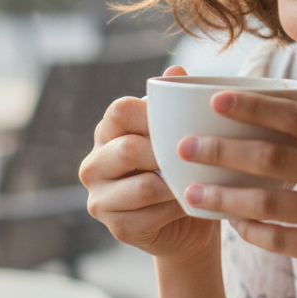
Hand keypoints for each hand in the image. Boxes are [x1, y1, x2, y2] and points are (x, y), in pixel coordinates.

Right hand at [79, 65, 218, 265]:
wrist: (191, 218)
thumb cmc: (184, 165)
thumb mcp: (181, 131)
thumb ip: (175, 102)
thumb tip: (175, 69)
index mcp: (108, 132)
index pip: (120, 110)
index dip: (153, 114)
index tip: (183, 122)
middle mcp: (94, 164)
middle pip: (128, 149)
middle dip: (168, 152)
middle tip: (198, 153)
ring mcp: (101, 199)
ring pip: (143, 186)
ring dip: (177, 183)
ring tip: (201, 178)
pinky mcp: (117, 228)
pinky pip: (152, 214)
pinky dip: (178, 207)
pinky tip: (194, 201)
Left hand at [176, 89, 296, 297]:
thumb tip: (276, 118)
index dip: (256, 107)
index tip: (217, 99)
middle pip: (274, 158)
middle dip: (223, 151)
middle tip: (185, 146)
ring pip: (271, 203)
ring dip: (226, 196)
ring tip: (193, 191)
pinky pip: (284, 240)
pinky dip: (254, 231)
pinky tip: (233, 225)